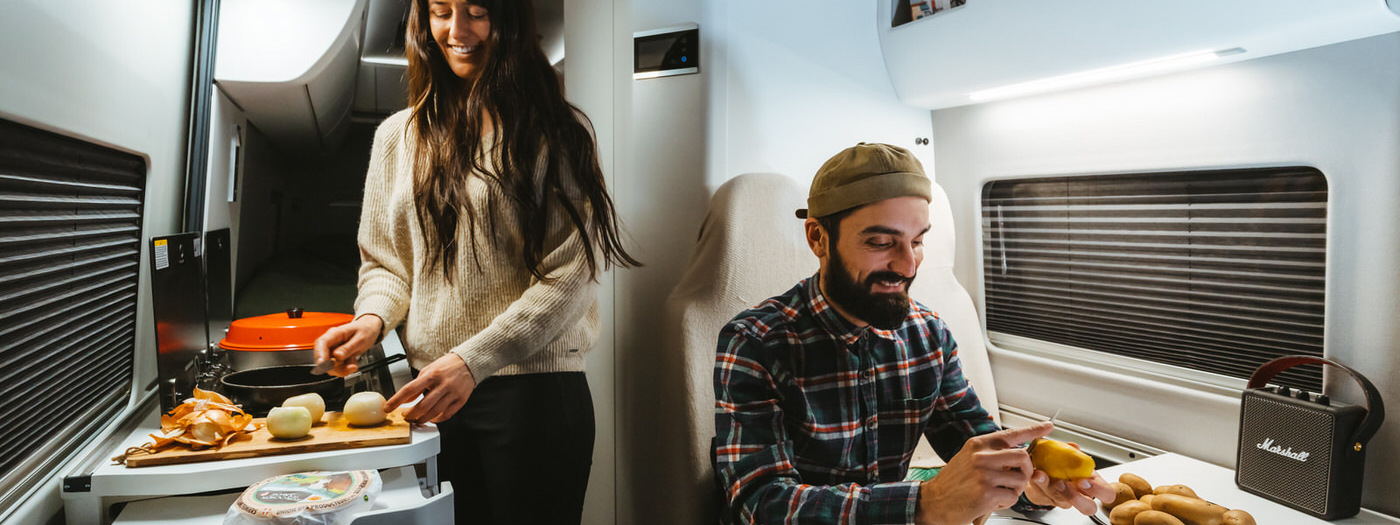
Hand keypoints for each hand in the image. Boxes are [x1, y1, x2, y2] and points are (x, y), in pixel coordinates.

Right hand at [313, 315, 382, 375]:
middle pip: (324, 358)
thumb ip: (349, 348)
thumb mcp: (360, 339)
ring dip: (342, 369)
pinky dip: (345, 368)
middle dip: (336, 367)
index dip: (320, 354)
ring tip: (354, 362)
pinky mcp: (336, 357)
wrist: (369, 330)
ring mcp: (332, 350)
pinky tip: (352, 361)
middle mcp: (331, 342)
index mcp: (335, 333)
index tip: (323, 364)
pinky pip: (336, 368)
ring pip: (330, 366)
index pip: (321, 343)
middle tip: (351, 367)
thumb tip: (337, 356)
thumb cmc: (365, 330)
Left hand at [384, 353, 475, 423]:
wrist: (469, 363)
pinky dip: (437, 419)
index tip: (388, 407)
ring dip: (421, 419)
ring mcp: (452, 393)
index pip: (410, 390)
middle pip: (422, 406)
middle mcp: (442, 384)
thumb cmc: (447, 366)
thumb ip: (417, 385)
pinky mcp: (460, 400)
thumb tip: (407, 400)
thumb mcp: (428, 370)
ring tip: (416, 420)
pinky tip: (432, 418)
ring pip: (433, 413)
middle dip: (410, 415)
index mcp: (432, 375)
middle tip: (405, 416)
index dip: (397, 400)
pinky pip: (446, 415)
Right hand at [916, 422, 1052, 524]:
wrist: (934, 501)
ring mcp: (984, 474)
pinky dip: (1006, 502)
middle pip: (1023, 457)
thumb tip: (1018, 453)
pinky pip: (1012, 497)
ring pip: (1020, 479)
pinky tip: (992, 501)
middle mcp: (981, 456)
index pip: (1012, 434)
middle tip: (1019, 478)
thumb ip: (991, 454)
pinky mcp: (986, 492)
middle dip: (1027, 471)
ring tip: (1000, 492)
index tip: (1048, 426)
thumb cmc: (953, 482)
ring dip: (1015, 490)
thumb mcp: (968, 458)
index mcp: (978, 444)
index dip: (1034, 429)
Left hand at [1023, 441, 1115, 514]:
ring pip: (1061, 500)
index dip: (1098, 490)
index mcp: (1091, 484)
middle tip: (1064, 484)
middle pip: (1088, 508)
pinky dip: (1036, 480)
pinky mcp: (1045, 498)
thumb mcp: (1071, 457)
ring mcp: (1063, 499)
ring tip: (1042, 475)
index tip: (1084, 481)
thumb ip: (1073, 452)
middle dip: (1076, 498)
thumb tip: (1073, 447)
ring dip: (1050, 486)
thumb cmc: (1063, 465)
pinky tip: (1033, 471)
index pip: (1106, 494)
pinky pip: (1041, 493)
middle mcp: (1079, 495)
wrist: (1041, 470)